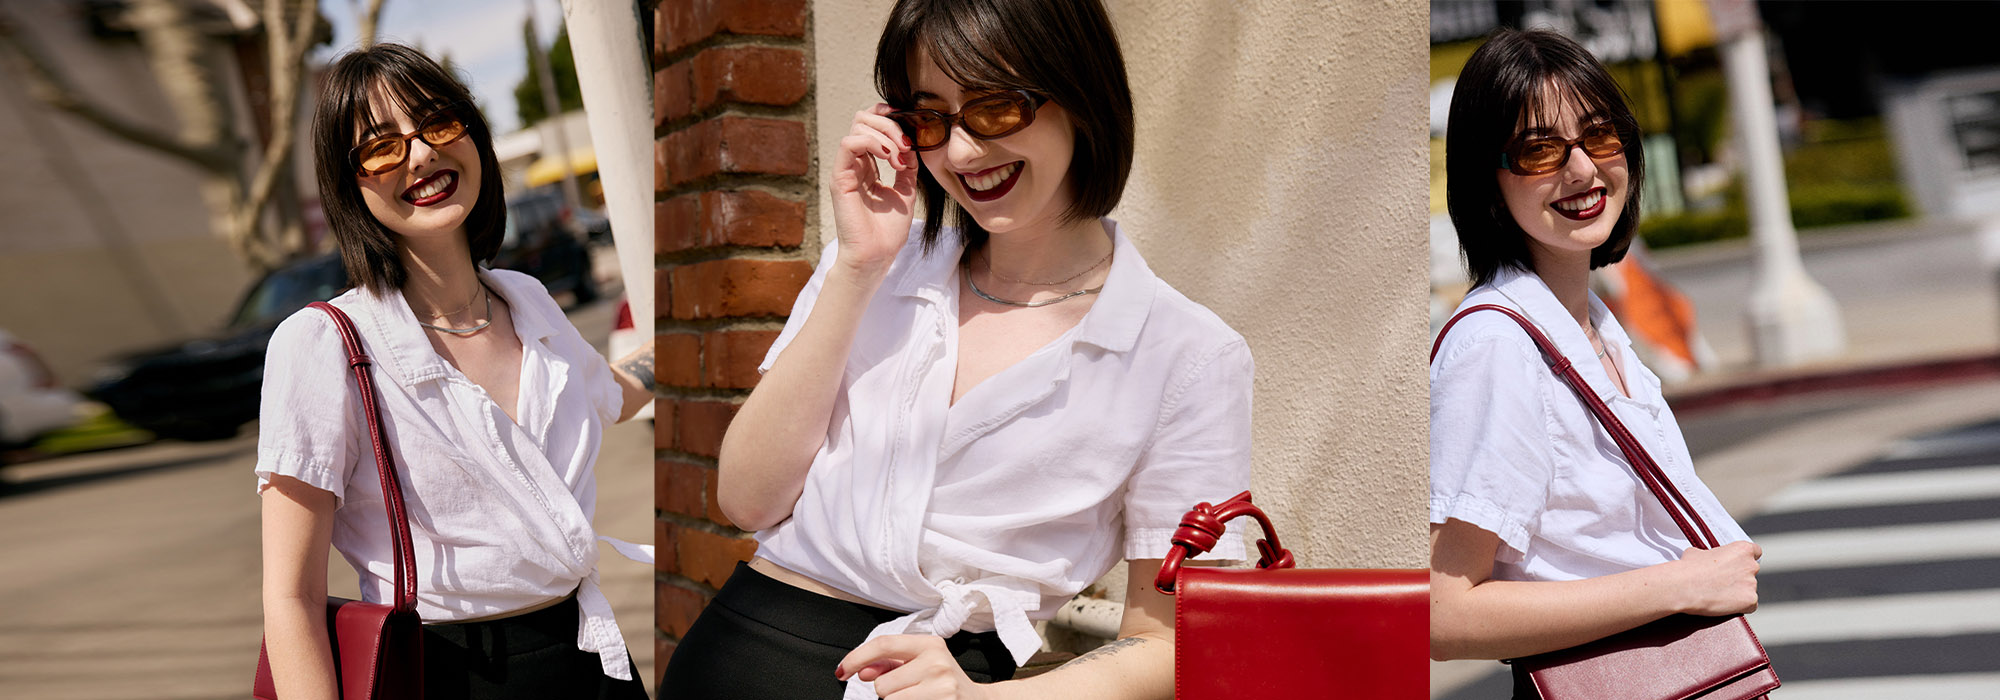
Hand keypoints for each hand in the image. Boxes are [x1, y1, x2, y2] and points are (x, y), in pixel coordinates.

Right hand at [830, 104, 919, 276]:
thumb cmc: (887, 230)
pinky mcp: (840, 177)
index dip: (889, 117)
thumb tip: (912, 145)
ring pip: (857, 126)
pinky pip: (849, 144)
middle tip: (907, 145)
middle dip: (890, 124)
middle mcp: (855, 163)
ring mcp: (846, 169)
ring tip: (900, 156)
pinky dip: (872, 142)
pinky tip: (889, 157)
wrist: (877, 255)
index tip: (910, 127)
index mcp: (869, 165)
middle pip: (864, 119)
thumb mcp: (906, 191)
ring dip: (885, 134)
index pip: (872, 124)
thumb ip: (908, 167)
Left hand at [836, 634, 992, 699]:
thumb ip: (889, 664)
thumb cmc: (944, 682)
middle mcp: (937, 662)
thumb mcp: (920, 664)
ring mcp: (942, 687)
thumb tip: (861, 670)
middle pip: (883, 685)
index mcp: (930, 644)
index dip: (856, 658)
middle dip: (887, 692)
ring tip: (918, 698)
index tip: (842, 672)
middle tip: (910, 691)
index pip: (883, 644)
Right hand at [1669, 541, 1760, 615]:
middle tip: (1723, 580)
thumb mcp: (1698, 552)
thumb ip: (1711, 554)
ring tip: (1719, 594)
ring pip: (1749, 589)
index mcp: (1742, 549)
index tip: (1737, 563)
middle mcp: (1751, 565)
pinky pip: (1750, 605)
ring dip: (1739, 591)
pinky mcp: (1750, 601)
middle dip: (1740, 576)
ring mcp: (1752, 584)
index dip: (1745, 558)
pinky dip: (1740, 606)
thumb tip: (1707, 559)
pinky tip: (1725, 604)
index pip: (1755, 551)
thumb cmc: (1688, 567)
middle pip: (1752, 571)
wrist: (1683, 586)